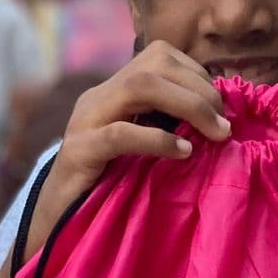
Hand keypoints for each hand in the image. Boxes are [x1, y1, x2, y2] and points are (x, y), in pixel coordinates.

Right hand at [29, 41, 230, 251]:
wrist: (55, 221)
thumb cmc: (105, 188)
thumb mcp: (140, 150)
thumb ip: (167, 129)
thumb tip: (218, 123)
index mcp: (114, 92)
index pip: (159, 57)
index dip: (197, 75)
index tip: (220, 108)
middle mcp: (99, 97)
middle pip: (154, 63)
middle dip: (199, 88)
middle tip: (223, 125)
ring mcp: (85, 121)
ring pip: (139, 86)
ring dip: (188, 105)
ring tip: (214, 134)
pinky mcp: (79, 152)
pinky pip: (121, 133)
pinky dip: (158, 139)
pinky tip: (184, 153)